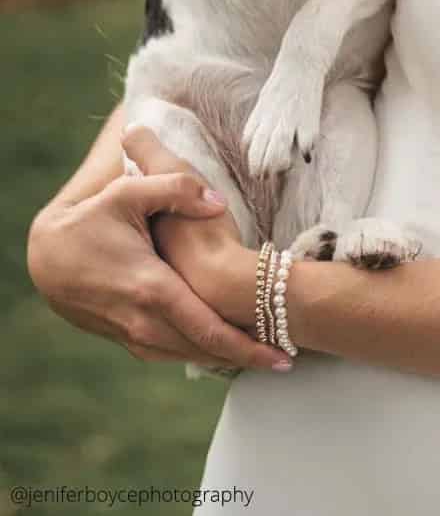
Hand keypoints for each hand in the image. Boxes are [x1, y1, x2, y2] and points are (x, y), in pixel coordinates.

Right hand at [27, 159, 287, 372]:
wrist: (45, 256)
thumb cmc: (89, 220)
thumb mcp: (130, 192)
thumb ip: (177, 188)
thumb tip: (217, 200)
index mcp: (153, 290)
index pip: (210, 331)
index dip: (247, 347)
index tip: (282, 357)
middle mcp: (143, 320)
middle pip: (203, 350)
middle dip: (244, 357)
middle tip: (285, 360)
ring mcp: (130, 332)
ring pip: (184, 354)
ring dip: (220, 357)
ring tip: (259, 355)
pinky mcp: (121, 334)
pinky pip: (165, 351)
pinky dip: (194, 350)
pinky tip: (213, 345)